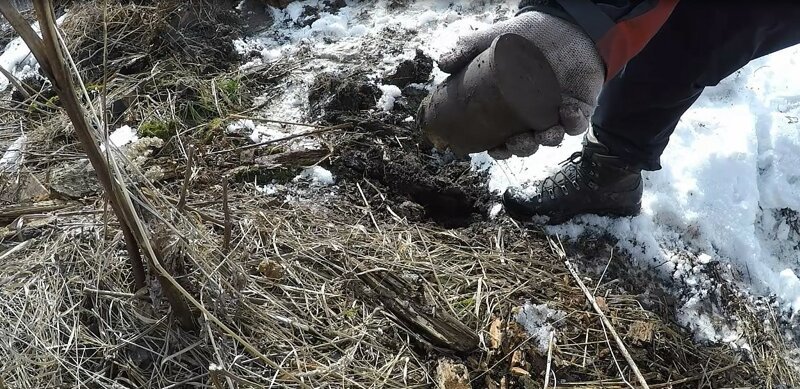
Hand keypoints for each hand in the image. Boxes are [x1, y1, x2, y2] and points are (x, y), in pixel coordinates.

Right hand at [439, 11, 603, 158]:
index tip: (494, 148)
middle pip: (527, 144)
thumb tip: (441, 64)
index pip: (504, 137)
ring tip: (544, 134)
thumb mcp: (493, 41)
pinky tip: (567, 113)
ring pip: (551, 139)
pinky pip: (578, 124)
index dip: (500, 149)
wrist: (562, 21)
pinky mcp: (580, 106)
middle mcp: (533, 114)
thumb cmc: (528, 34)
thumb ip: (466, 49)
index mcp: (512, 108)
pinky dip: (573, 124)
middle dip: (522, 149)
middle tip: (517, 142)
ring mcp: (557, 112)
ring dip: (547, 141)